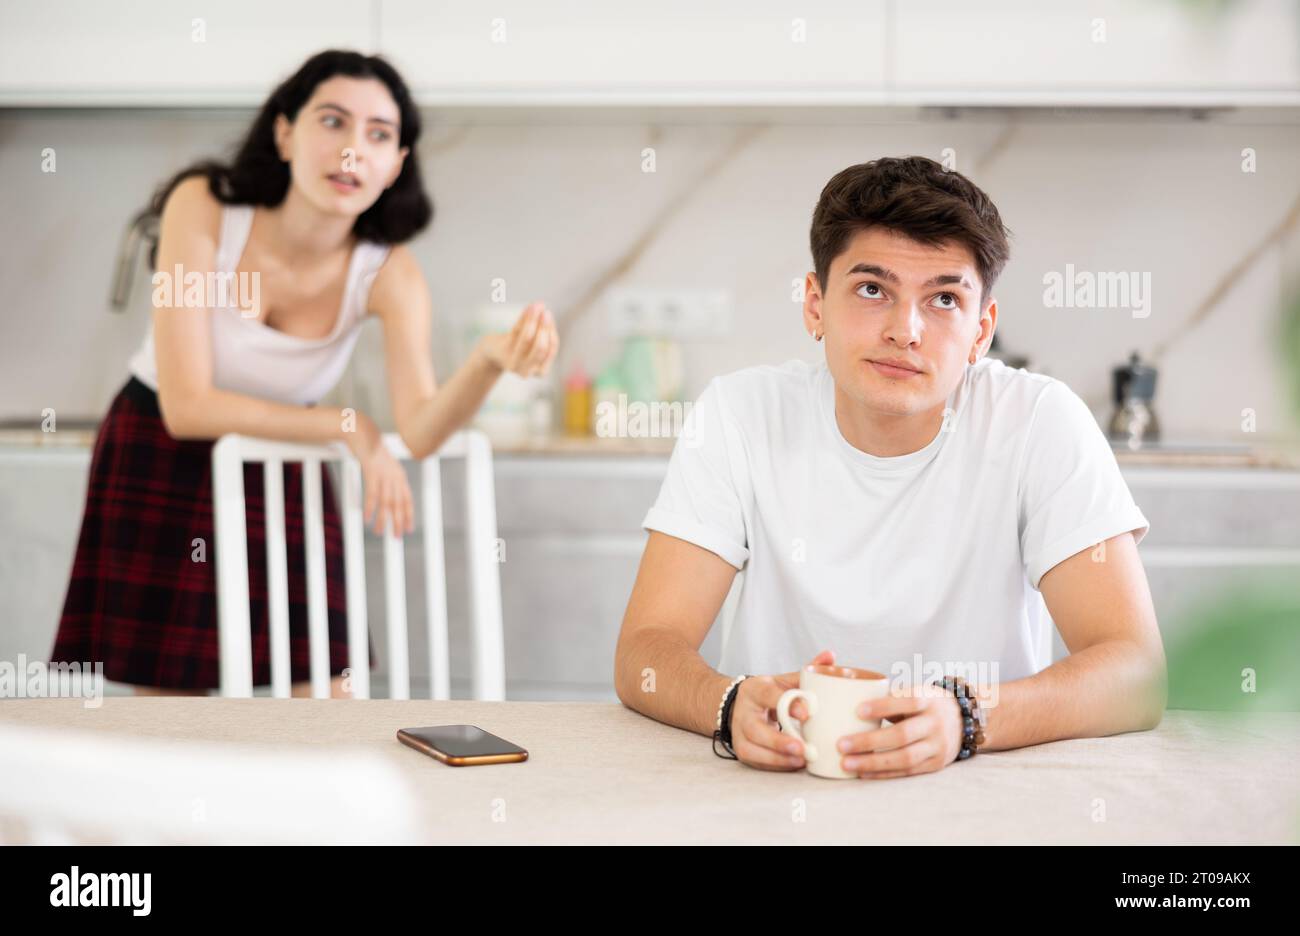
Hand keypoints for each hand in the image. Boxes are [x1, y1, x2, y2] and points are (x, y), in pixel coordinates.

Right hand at [342, 411, 414, 536]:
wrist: (362, 431)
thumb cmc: (371, 449)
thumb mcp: (383, 464)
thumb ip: (388, 478)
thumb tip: (388, 494)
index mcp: (399, 475)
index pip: (408, 499)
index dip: (409, 515)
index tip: (409, 528)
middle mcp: (395, 475)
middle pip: (399, 504)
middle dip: (398, 522)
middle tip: (396, 537)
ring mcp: (384, 474)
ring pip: (386, 502)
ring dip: (383, 519)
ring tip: (379, 532)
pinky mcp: (372, 471)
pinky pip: (372, 493)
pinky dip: (370, 507)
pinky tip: (368, 519)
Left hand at [480, 302, 558, 377]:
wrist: (492, 354)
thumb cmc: (519, 348)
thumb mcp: (534, 347)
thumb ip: (543, 334)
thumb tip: (547, 314)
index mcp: (540, 371)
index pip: (551, 351)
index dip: (552, 333)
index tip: (551, 318)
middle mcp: (527, 370)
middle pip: (540, 347)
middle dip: (545, 328)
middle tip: (547, 312)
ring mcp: (513, 361)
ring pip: (527, 338)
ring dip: (534, 320)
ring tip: (538, 306)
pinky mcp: (503, 350)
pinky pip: (516, 331)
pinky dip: (524, 318)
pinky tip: (529, 307)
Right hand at [727, 649, 835, 770]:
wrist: (739, 706)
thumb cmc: (769, 694)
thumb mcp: (784, 681)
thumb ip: (807, 671)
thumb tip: (831, 656)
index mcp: (755, 689)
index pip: (769, 696)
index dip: (787, 705)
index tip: (808, 714)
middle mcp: (743, 711)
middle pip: (756, 729)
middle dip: (779, 741)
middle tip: (804, 749)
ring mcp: (739, 732)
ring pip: (753, 749)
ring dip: (778, 758)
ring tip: (802, 760)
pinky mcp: (741, 750)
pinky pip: (757, 762)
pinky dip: (776, 765)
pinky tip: (795, 765)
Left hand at [836, 682, 964, 778]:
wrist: (962, 721)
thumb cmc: (925, 703)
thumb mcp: (916, 692)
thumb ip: (890, 695)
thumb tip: (847, 699)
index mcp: (928, 699)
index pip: (908, 701)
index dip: (883, 706)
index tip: (857, 711)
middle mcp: (935, 723)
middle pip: (903, 734)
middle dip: (869, 741)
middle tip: (841, 744)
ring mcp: (938, 746)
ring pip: (904, 758)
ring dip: (872, 762)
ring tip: (846, 763)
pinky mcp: (935, 764)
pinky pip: (907, 772)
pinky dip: (883, 773)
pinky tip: (862, 773)